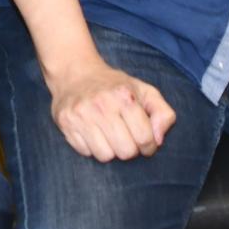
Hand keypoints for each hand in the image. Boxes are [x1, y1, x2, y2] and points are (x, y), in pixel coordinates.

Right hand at [43, 55, 175, 161]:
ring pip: (105, 156)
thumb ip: (163, 114)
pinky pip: (86, 152)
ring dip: (110, 150)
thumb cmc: (115, 86)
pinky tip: (92, 132)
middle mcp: (102, 104)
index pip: (145, 138)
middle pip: (126, 151)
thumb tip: (158, 140)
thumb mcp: (145, 91)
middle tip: (125, 137)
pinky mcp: (65, 123)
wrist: (75, 72)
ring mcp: (81, 114)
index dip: (149, 144)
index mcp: (125, 95)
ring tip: (108, 134)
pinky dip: (91, 147)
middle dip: (130, 148)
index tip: (144, 139)